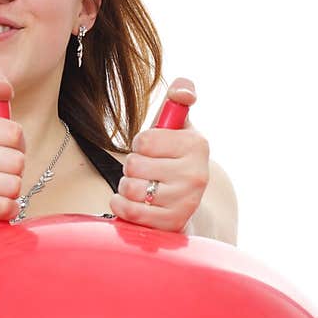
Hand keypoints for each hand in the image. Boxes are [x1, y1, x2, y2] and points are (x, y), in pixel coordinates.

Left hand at [109, 77, 209, 231]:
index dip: (139, 144)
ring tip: (141, 186)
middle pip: (133, 164)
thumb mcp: (177, 125)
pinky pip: (129, 210)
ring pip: (130, 187)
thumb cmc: (172, 158)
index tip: (151, 150)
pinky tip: (130, 202)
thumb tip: (183, 92)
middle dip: (132, 167)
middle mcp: (197, 175)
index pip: (144, 139)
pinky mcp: (171, 224)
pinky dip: (120, 205)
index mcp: (197, 145)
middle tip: (146, 171)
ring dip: (126, 187)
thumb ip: (179, 96)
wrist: (182, 203)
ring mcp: (186, 202)